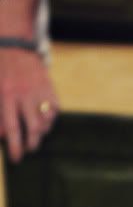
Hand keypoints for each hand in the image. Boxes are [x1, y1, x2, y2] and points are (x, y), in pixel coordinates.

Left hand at [0, 47, 57, 161]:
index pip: (12, 128)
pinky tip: (43, 116)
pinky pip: (54, 112)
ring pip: (46, 123)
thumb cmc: (1, 72)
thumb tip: (3, 136)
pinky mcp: (50, 89)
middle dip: (32, 144)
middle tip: (29, 148)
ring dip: (41, 131)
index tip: (16, 159)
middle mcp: (24, 95)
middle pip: (33, 129)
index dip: (15, 147)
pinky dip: (50, 118)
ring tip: (35, 130)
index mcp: (6, 95)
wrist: (14, 48)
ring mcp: (39, 92)